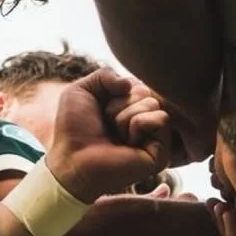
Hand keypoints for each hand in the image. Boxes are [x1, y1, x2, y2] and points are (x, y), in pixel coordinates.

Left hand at [46, 69, 170, 202]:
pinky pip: (160, 118)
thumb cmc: (74, 130)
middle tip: (108, 125)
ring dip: (125, 116)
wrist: (73, 161)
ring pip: (153, 103)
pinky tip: (128, 143)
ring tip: (116, 136)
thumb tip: (130, 83)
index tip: (102, 111)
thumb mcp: (81, 91)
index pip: (136, 82)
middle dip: (120, 104)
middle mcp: (144, 121)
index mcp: (129, 108)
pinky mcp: (162, 152)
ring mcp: (154, 137)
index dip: (116, 92)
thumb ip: (104, 74)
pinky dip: (138, 124)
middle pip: (146, 91)